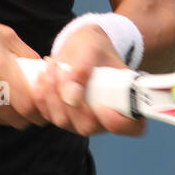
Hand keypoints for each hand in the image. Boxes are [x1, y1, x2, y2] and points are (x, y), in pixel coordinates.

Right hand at [0, 10, 47, 129]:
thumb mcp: (1, 33)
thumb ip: (26, 54)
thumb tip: (44, 70)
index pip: (31, 107)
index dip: (41, 108)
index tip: (45, 102)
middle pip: (19, 120)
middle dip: (29, 114)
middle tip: (30, 101)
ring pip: (2, 121)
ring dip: (10, 113)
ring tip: (8, 95)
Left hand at [28, 26, 146, 137]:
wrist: (81, 48)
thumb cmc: (94, 47)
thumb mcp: (91, 48)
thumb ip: (83, 70)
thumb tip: (72, 98)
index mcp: (126, 101)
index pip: (132, 127)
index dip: (117, 122)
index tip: (101, 103)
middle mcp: (105, 118)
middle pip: (88, 126)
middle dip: (70, 100)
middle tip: (63, 70)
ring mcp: (82, 121)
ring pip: (63, 121)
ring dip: (52, 93)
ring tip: (53, 66)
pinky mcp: (63, 117)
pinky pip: (47, 114)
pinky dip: (42, 94)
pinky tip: (44, 74)